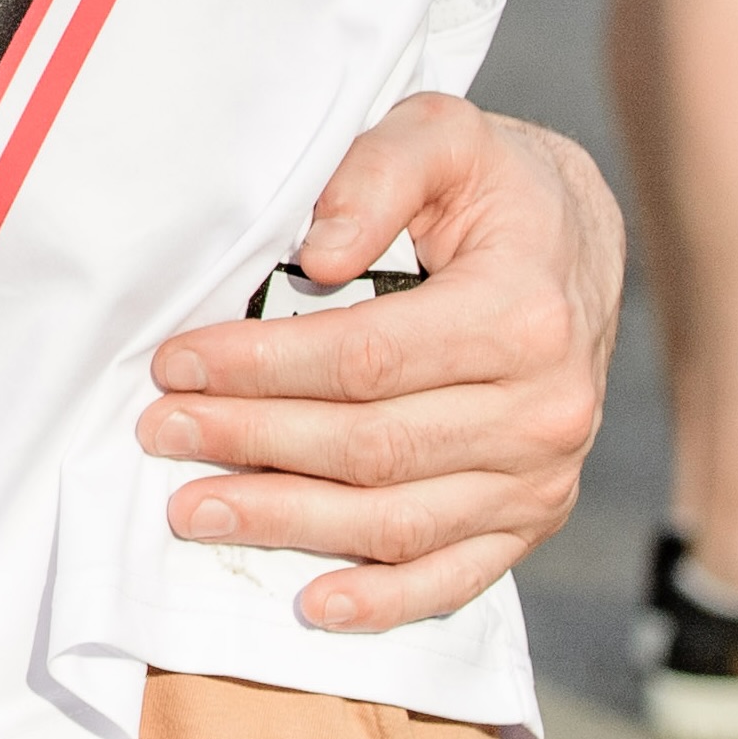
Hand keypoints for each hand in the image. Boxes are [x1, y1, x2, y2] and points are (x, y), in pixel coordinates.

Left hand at [137, 95, 615, 632]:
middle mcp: (546, 407)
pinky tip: (311, 605)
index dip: (260, 367)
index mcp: (523, 313)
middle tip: (159, 434)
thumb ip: (377, 173)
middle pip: (370, 447)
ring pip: (397, 522)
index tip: (177, 365)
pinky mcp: (533, 516)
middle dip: (249, 444)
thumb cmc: (493, 186)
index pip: (365, 359)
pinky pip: (456, 577)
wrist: (578, 245)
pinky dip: (382, 602)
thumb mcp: (442, 133)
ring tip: (194, 510)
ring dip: (286, 525)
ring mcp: (544, 475)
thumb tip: (320, 253)